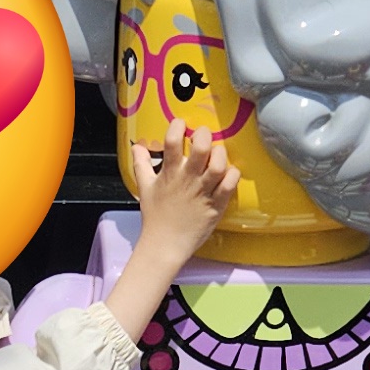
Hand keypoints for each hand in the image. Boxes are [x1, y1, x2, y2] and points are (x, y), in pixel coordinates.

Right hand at [105, 129, 240, 340]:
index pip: (172, 142)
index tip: (180, 124)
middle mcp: (187, 181)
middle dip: (204, 135)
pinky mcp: (216, 206)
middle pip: (200, 149)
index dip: (177, 127)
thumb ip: (141, 164)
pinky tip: (228, 172)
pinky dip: (232, 174)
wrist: (164, 245)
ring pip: (218, 165)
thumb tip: (137, 146)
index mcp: (169, 174)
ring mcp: (203, 193)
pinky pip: (230, 185)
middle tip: (203, 136)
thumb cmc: (155, 217)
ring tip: (216, 153)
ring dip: (220, 154)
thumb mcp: (144, 188)